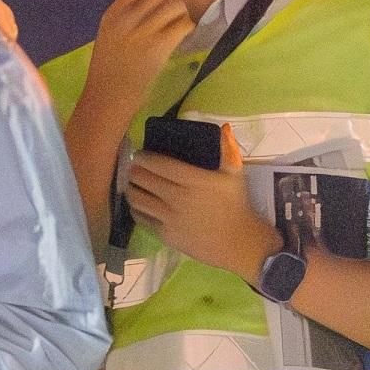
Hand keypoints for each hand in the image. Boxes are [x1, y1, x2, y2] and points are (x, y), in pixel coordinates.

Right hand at [88, 0, 202, 91]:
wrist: (108, 97)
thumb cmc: (106, 70)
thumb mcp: (106, 35)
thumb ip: (120, 14)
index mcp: (112, 14)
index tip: (157, 4)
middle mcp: (128, 18)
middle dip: (170, 2)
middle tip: (171, 17)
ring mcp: (144, 31)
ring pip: (175, 6)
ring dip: (181, 14)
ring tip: (177, 26)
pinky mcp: (160, 45)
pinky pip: (184, 24)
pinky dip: (187, 28)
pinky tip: (182, 36)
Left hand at [121, 152, 274, 278]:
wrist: (238, 242)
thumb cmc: (236, 205)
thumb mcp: (234, 174)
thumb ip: (228, 149)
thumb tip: (224, 126)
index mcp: (192, 180)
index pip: (159, 164)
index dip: (144, 158)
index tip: (139, 154)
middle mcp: (177, 197)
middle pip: (143, 180)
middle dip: (134, 171)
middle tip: (133, 168)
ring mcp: (169, 217)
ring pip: (137, 199)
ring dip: (131, 189)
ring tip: (132, 184)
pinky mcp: (165, 234)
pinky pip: (142, 219)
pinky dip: (136, 209)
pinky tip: (138, 204)